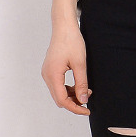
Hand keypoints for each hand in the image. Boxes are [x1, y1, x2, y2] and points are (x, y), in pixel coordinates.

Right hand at [41, 0, 91, 115]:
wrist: (63, 27)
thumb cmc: (71, 41)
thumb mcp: (80, 64)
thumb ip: (81, 84)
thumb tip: (83, 100)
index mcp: (53, 74)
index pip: (62, 100)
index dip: (75, 108)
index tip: (87, 110)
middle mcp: (47, 75)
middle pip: (59, 99)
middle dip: (74, 102)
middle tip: (88, 99)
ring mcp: (47, 73)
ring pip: (59, 93)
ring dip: (72, 96)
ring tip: (86, 90)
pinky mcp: (50, 70)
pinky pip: (58, 86)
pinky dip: (68, 89)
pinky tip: (78, 85)